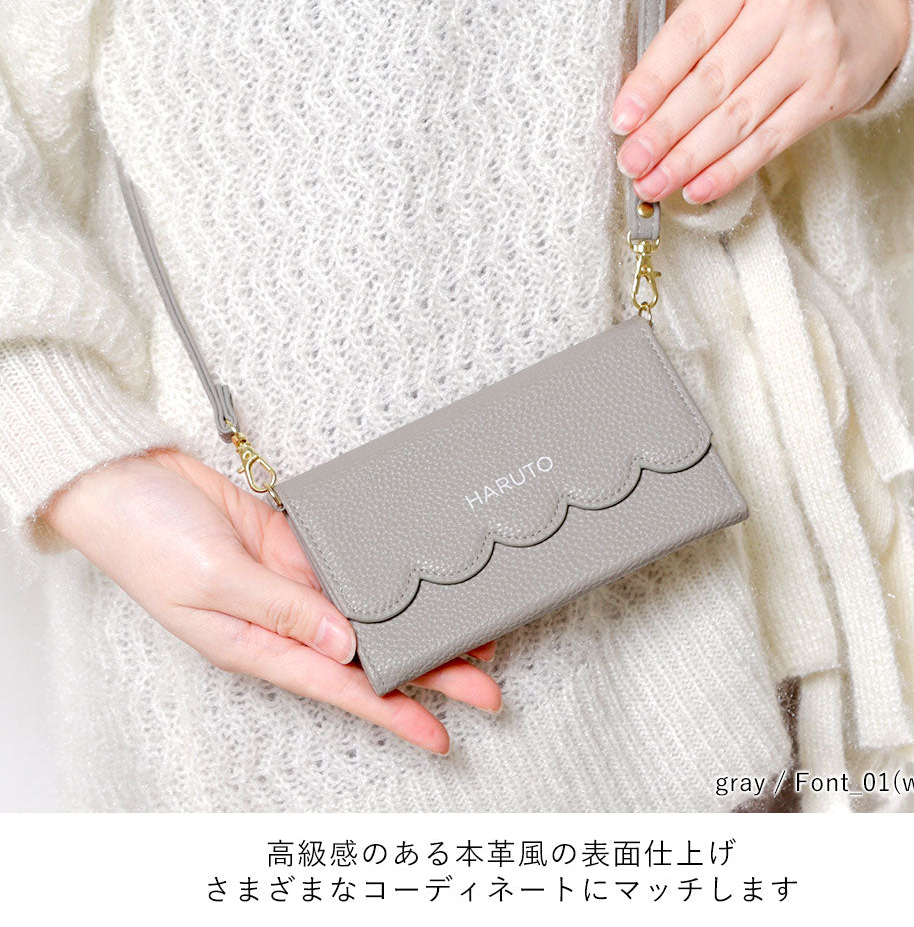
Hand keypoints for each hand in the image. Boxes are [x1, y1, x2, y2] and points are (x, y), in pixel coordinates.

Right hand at [40, 447, 501, 755]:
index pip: (339, 687)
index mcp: (257, 646)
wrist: (125, 478)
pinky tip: (422, 583)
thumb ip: (280, 611)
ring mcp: (292, 583)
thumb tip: (345, 643)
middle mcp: (283, 622)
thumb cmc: (146, 538)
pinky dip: (385, 576)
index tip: (440, 734)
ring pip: (369, 613)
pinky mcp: (295, 546)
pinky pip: (349, 567)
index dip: (392, 711)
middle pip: (368, 655)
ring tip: (474, 636)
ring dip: (416, 624)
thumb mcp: (211, 581)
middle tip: (488, 688)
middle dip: (429, 672)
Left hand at [610, 0, 910, 204]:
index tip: (623, 120)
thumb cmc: (782, 2)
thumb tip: (641, 109)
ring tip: (655, 182)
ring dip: (688, 160)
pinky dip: (728, 170)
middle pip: (710, 83)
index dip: (651, 83)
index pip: (687, 35)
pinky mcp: (828, 94)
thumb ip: (691, 38)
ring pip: (736, 119)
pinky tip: (697, 187)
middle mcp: (785, 6)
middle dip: (663, 132)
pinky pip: (768, 142)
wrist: (869, 3)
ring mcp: (811, 52)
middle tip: (632, 162)